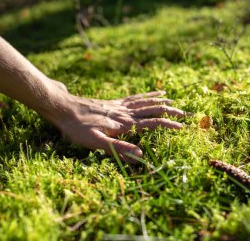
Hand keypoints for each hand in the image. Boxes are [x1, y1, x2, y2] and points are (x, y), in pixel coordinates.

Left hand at [42, 81, 187, 161]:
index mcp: (123, 124)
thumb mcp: (95, 142)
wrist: (64, 108)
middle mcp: (124, 113)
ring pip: (145, 102)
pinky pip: (134, 97)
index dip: (168, 125)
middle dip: (170, 112)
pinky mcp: (113, 102)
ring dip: (161, 102)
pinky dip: (146, 95)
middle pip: (152, 110)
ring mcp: (119, 106)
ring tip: (174, 101)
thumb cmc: (77, 128)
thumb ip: (118, 148)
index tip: (182, 127)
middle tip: (185, 113)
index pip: (151, 123)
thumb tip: (140, 155)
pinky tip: (152, 93)